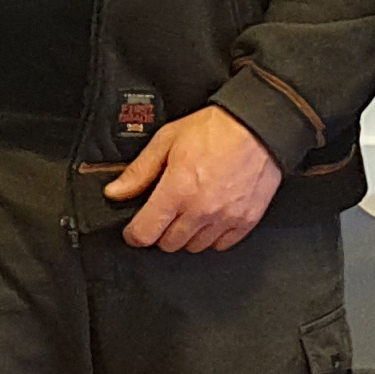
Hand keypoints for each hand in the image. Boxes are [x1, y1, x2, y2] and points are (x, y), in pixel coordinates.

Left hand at [104, 105, 283, 251]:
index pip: (145, 233)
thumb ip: (139, 171)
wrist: (259, 126)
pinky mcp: (245, 220)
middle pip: (168, 244)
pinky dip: (212, 237)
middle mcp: (200, 210)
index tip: (135, 229)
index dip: (134, 234)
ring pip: (194, 246)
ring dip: (186, 235)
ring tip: (188, 213)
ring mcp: (225, 218)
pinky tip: (210, 219)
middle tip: (164, 214)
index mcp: (177, 190)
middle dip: (160, 231)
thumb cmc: (216, 129)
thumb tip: (115, 192)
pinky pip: (221, 245)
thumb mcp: (167, 140)